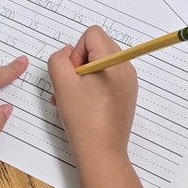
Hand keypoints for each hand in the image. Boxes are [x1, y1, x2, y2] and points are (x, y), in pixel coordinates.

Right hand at [47, 26, 137, 164]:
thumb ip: (58, 59)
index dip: (76, 51)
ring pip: (99, 64)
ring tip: (70, 99)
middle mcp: (126, 68)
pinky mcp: (126, 95)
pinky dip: (91, 86)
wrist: (101, 152)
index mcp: (115, 61)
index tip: (73, 75)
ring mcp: (128, 83)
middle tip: (69, 87)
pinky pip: (106, 79)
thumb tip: (67, 52)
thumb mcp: (62, 83)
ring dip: (82, 77)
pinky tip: (80, 105)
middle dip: (78, 63)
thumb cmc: (82, 118)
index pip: (92, 34)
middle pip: (97, 47)